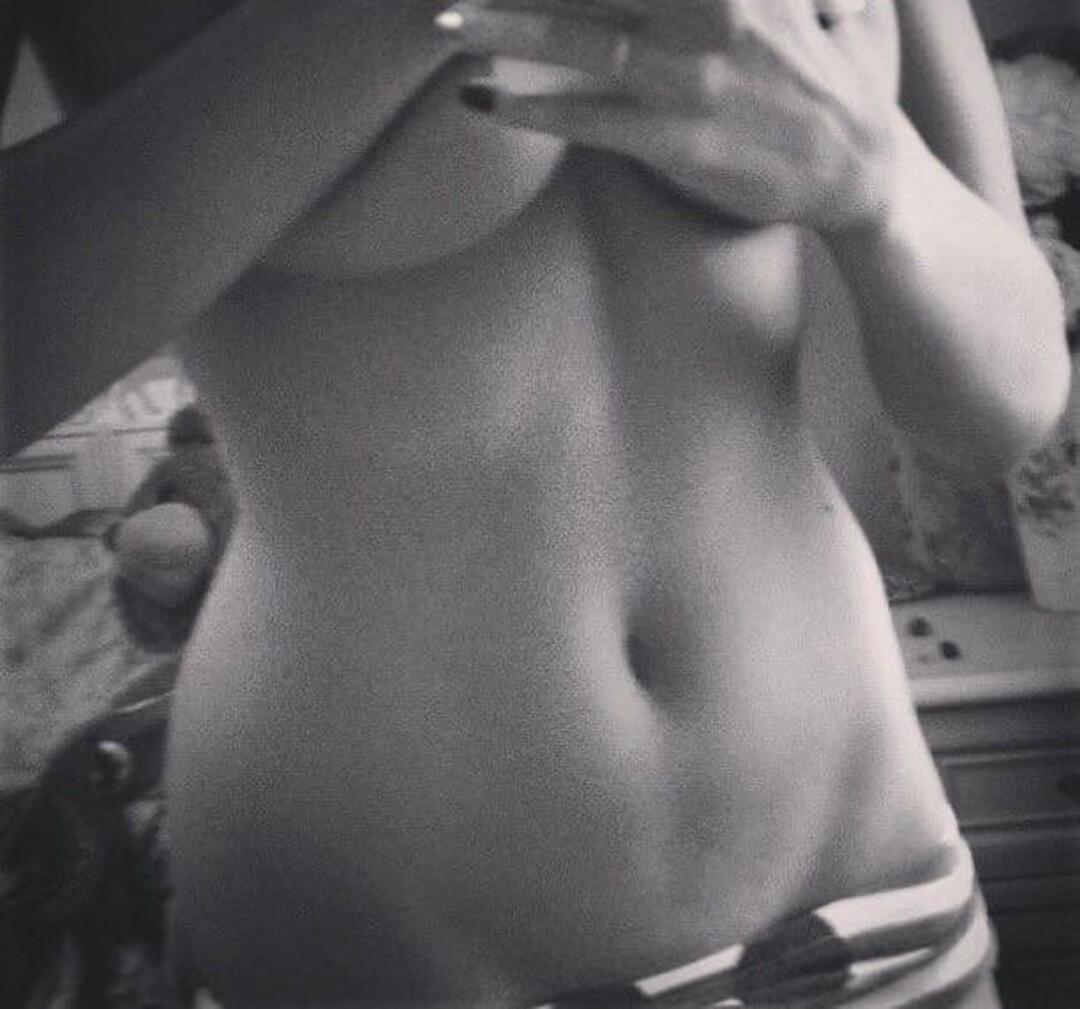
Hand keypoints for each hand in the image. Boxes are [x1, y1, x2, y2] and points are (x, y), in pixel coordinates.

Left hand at [435, 0, 897, 231]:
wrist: (864, 169)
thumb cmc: (841, 73)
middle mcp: (711, 11)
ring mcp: (691, 76)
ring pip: (580, 41)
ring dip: (504, 31)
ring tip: (447, 24)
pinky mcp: (679, 140)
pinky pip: (589, 121)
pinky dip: (532, 111)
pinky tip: (485, 103)